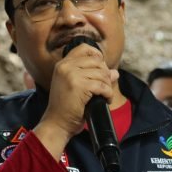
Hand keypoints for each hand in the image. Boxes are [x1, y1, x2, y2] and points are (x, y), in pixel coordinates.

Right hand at [34, 42, 117, 157]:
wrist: (57, 123)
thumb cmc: (66, 107)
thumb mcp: (75, 87)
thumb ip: (92, 76)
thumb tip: (115, 72)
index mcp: (63, 64)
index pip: (84, 48)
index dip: (97, 55)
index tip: (102, 68)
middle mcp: (66, 66)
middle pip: (97, 61)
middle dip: (105, 74)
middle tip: (105, 87)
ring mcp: (72, 75)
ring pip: (102, 73)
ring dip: (108, 85)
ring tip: (105, 95)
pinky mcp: (80, 86)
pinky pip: (103, 85)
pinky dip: (108, 94)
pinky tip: (105, 100)